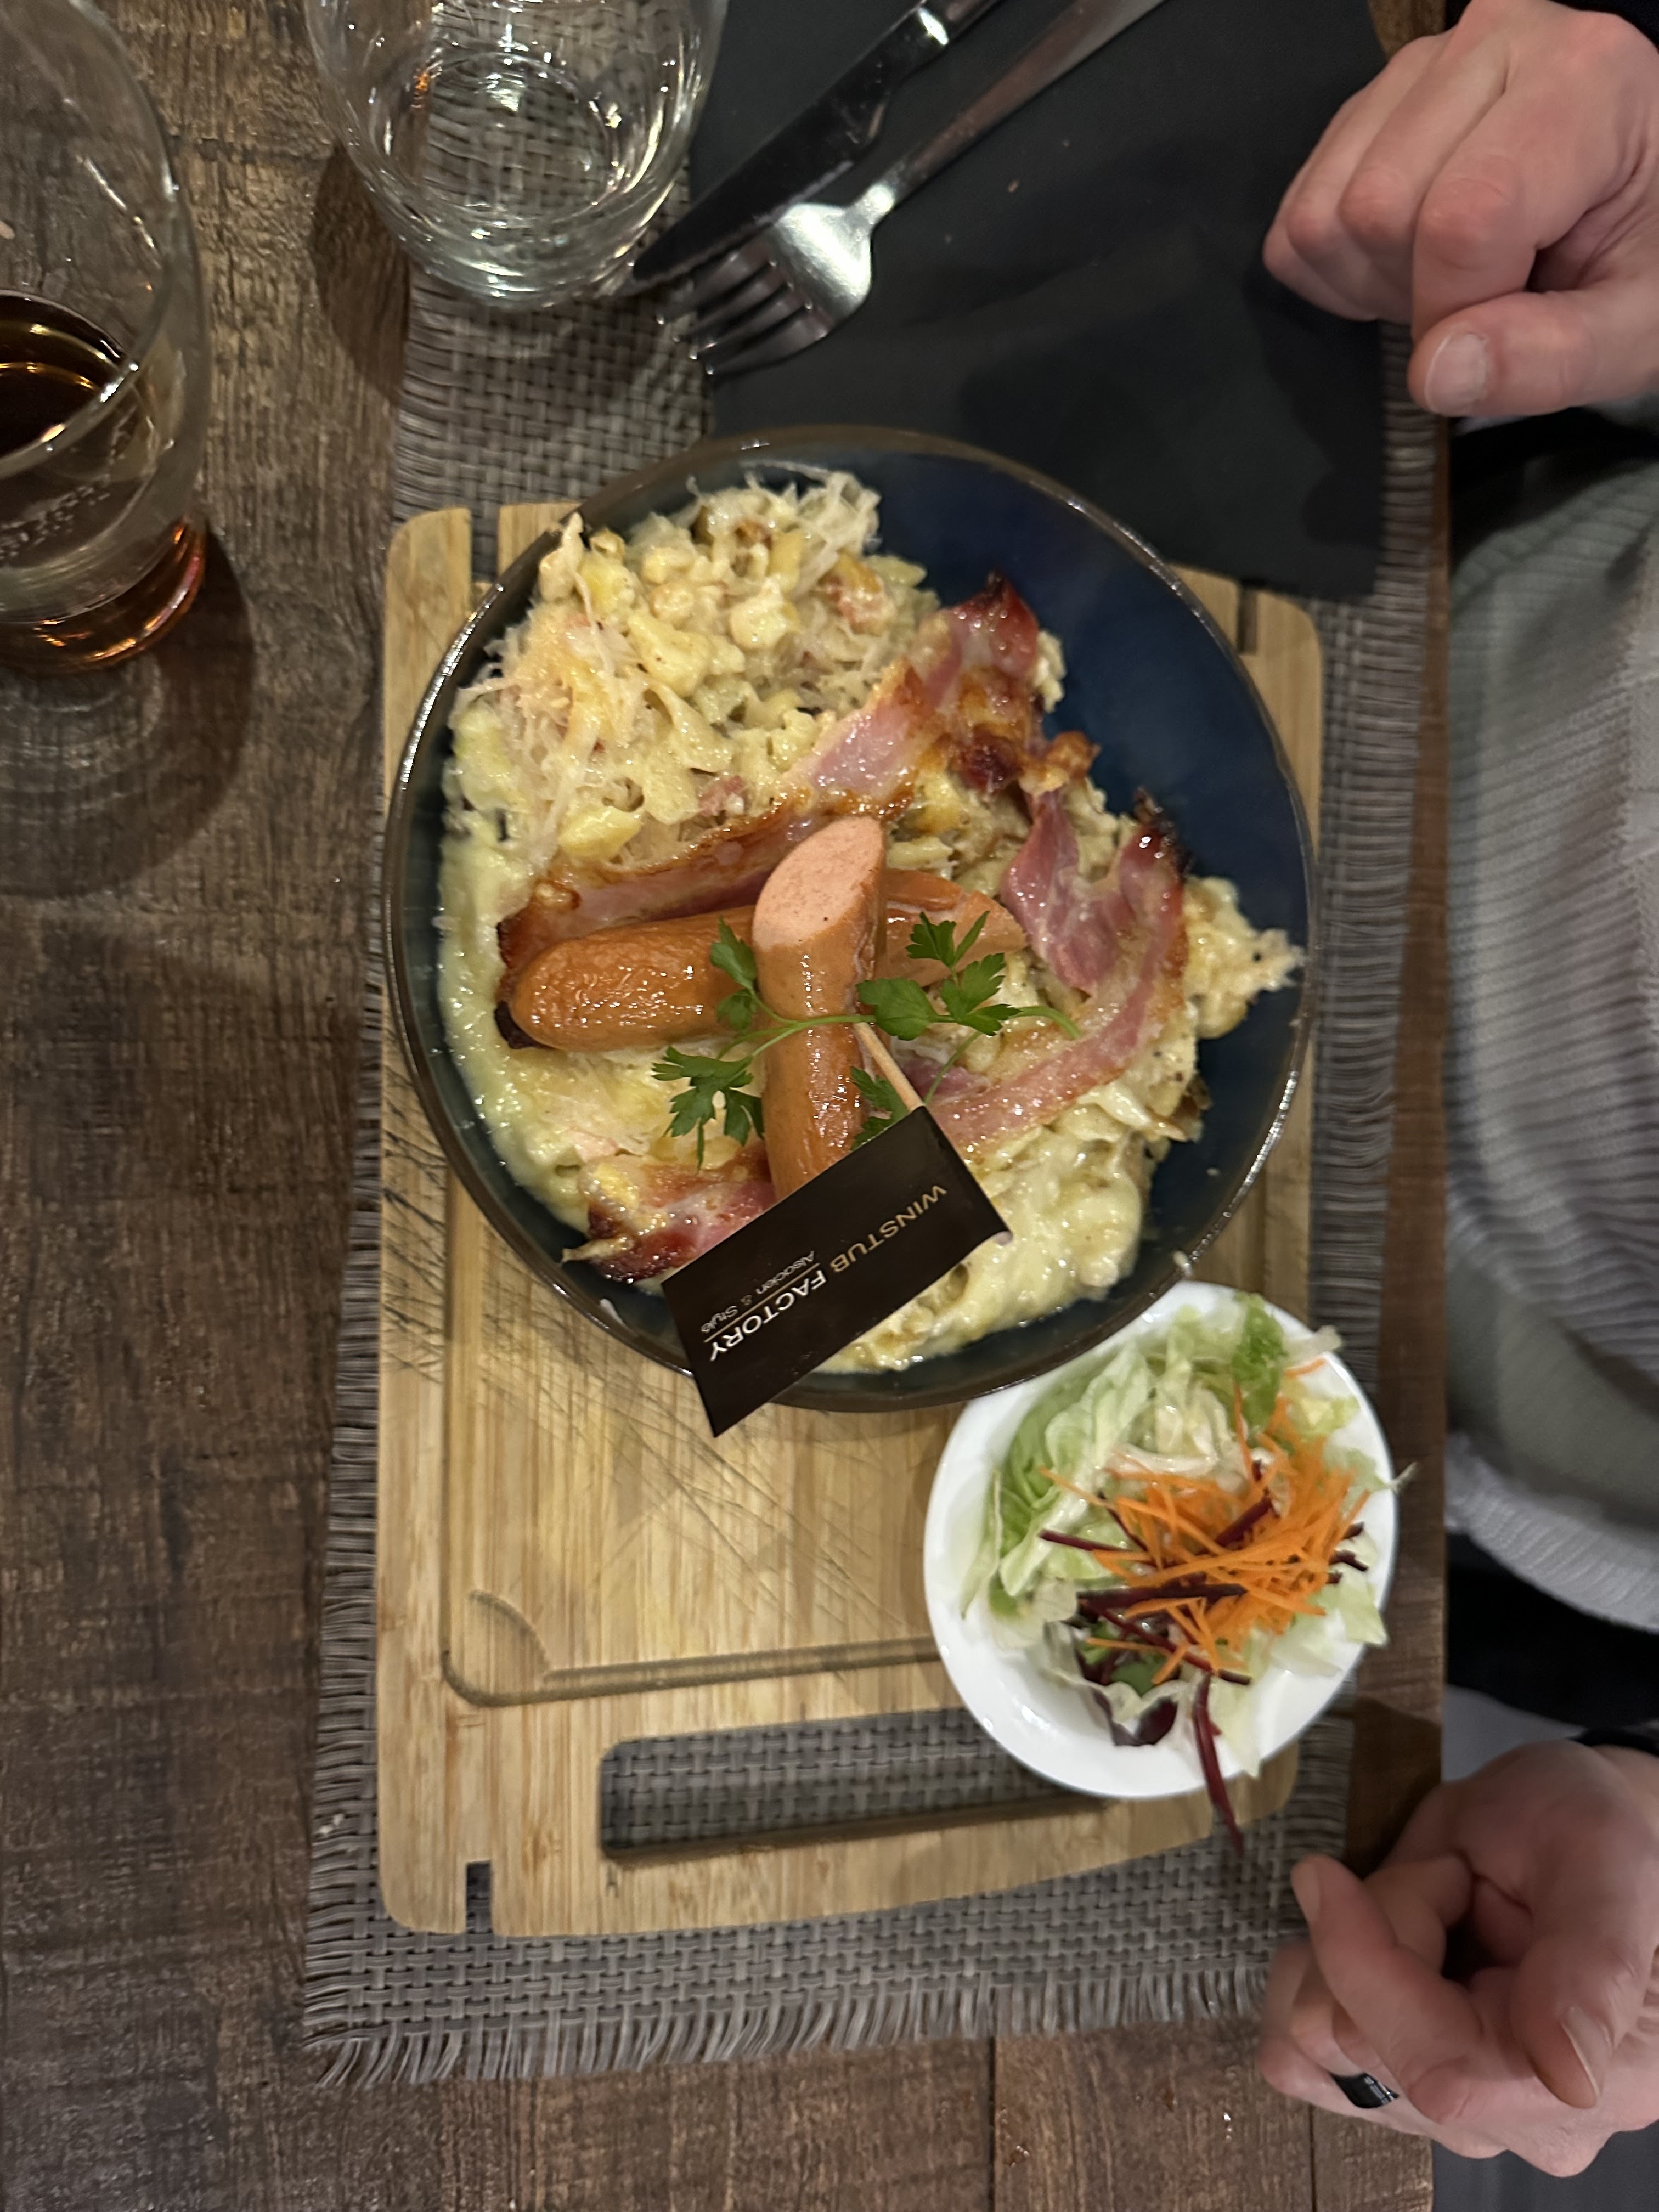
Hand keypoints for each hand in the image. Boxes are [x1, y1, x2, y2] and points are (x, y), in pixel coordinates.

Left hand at [1258, 1743, 1658, 2173]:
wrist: (1556, 1823)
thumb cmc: (1587, 1828)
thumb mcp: (1603, 1862)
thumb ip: (1592, 1967)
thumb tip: (1569, 2079)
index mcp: (1589, 2082)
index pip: (1438, 2068)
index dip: (1362, 1969)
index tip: (1325, 1873)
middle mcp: (1514, 2119)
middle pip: (1356, 2049)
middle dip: (1375, 1928)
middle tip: (1452, 1876)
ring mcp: (1446, 2107)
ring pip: (1311, 2049)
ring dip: (1339, 1948)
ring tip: (1425, 1904)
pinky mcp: (1389, 2080)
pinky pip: (1293, 2049)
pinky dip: (1310, 1975)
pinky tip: (1369, 1934)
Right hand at [1264, 0, 1658, 415]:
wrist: (1638, 199)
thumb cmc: (1647, 255)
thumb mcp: (1638, 326)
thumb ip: (1554, 357)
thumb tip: (1437, 373)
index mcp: (1583, 77)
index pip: (1461, 219)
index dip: (1460, 312)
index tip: (1508, 330)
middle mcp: (1493, 39)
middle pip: (1374, 210)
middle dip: (1417, 292)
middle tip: (1491, 294)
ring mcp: (1418, 67)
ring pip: (1322, 216)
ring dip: (1374, 281)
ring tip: (1456, 273)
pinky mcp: (1368, 106)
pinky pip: (1297, 217)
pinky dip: (1340, 268)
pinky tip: (1414, 258)